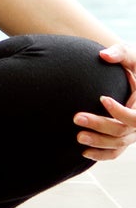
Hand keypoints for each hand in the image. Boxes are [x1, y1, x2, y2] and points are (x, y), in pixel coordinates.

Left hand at [74, 43, 135, 161]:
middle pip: (122, 130)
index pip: (135, 117)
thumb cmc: (132, 65)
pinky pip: (115, 151)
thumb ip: (120, 53)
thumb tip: (103, 55)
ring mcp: (132, 131)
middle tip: (77, 117)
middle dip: (100, 125)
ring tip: (77, 136)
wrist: (132, 78)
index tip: (101, 98)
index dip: (119, 110)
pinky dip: (101, 154)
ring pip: (118, 143)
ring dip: (98, 142)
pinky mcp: (124, 137)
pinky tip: (84, 152)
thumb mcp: (131, 55)